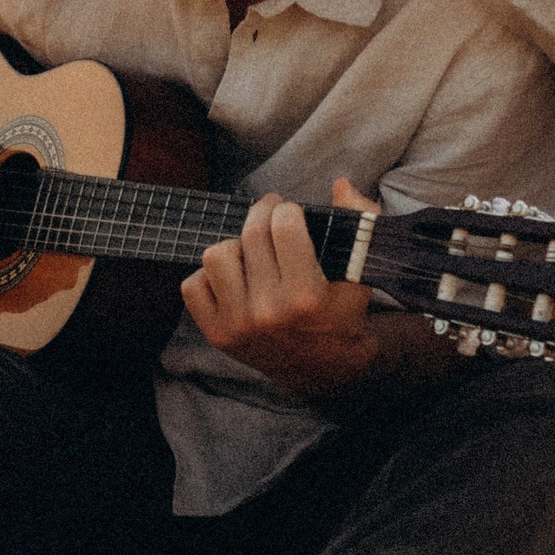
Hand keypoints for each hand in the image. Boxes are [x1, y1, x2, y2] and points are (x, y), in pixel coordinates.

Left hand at [181, 180, 379, 396]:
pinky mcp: (218, 334)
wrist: (322, 370)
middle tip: (270, 213)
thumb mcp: (361, 272)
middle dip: (262, 213)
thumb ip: (360, 221)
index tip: (291, 212)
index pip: (284, 226)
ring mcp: (239, 325)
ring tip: (251, 251)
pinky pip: (193, 285)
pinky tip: (234, 278)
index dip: (288, 210)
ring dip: (234, 245)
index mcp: (306, 295)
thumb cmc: (342, 315)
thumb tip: (340, 184)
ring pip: (216, 255)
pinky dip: (209, 276)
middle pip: (251, 234)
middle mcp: (269, 312)